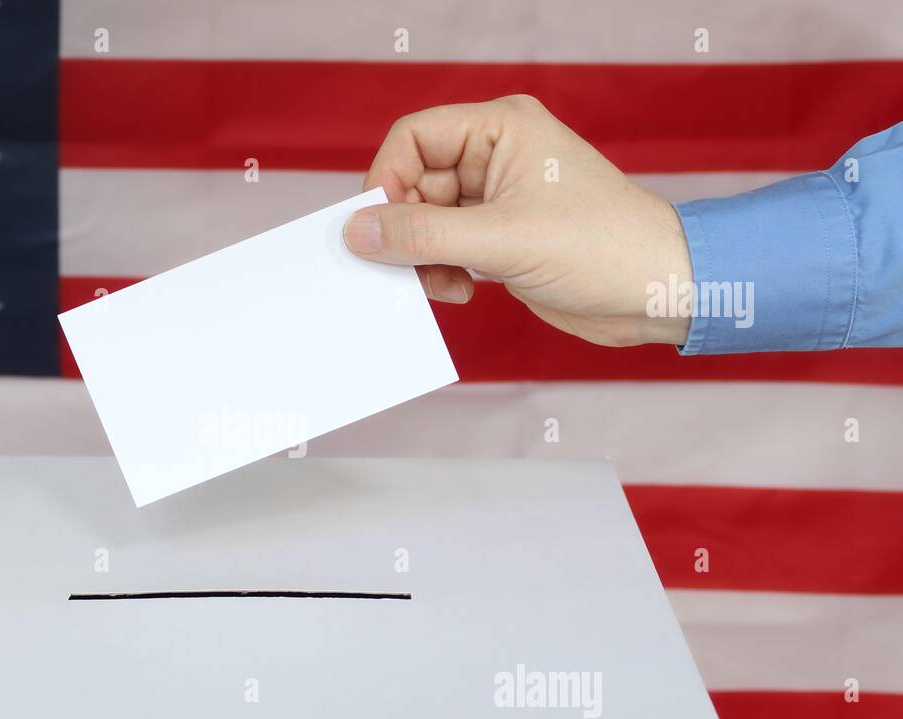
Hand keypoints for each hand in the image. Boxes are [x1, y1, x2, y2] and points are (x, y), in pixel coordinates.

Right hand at [344, 96, 692, 346]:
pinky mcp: (501, 237)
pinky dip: (440, 271)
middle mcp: (496, 155)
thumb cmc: (603, 248)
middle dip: (406, 230)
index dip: (386, 181)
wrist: (659, 291)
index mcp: (501, 129)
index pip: (413, 138)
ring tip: (444, 286)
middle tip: (408, 269)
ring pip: (426, 221)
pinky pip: (445, 247)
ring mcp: (497, 198)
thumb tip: (357, 232)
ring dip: (423, 258)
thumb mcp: (501, 241)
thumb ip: (423, 235)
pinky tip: (461, 292)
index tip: (376, 230)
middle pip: (413, 183)